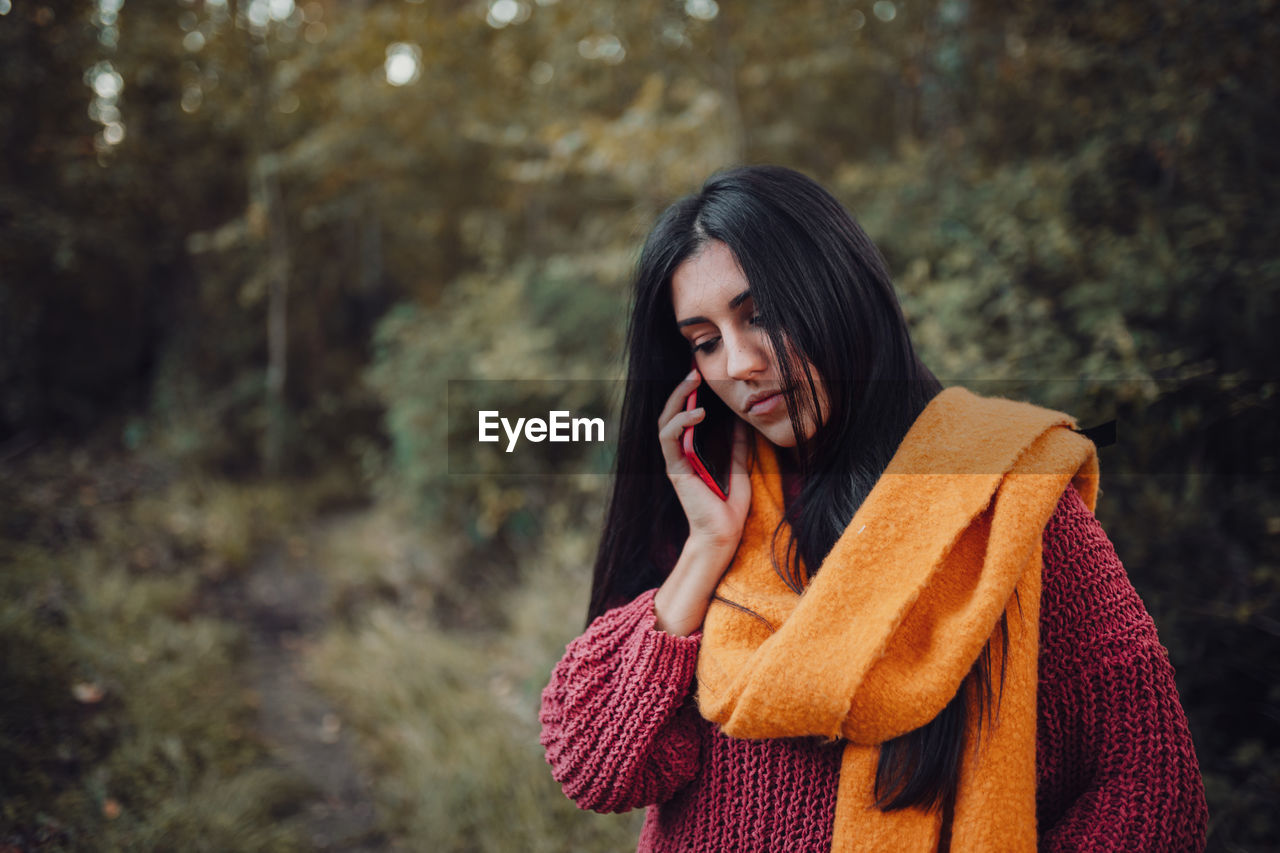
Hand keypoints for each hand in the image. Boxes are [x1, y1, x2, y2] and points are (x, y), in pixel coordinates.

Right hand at [652, 369, 752, 634]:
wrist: (724, 534)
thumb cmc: (730, 506)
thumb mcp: (740, 466)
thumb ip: (738, 444)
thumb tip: (743, 419)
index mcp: (691, 451)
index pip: (685, 415)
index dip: (690, 394)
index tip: (702, 374)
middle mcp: (679, 453)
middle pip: (671, 413)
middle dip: (681, 389)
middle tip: (694, 369)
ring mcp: (675, 460)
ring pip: (665, 421)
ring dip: (677, 399)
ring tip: (692, 382)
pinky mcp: (675, 469)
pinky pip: (670, 439)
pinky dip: (680, 422)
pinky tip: (698, 413)